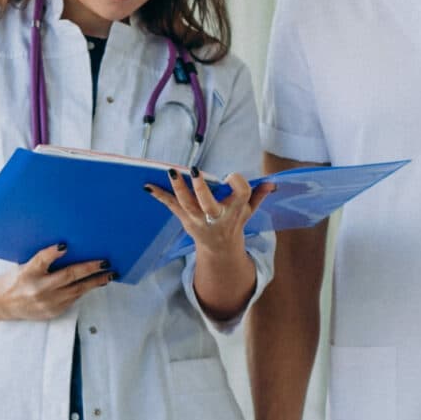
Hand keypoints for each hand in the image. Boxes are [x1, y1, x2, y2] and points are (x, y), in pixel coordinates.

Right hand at [0, 243, 111, 320]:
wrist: (3, 303)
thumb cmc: (16, 280)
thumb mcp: (25, 265)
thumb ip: (44, 260)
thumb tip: (69, 249)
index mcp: (27, 272)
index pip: (41, 260)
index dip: (52, 252)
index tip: (65, 245)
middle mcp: (38, 288)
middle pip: (68, 275)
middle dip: (90, 268)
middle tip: (105, 263)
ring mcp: (46, 302)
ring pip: (76, 290)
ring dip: (94, 282)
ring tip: (107, 275)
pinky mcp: (52, 312)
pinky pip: (72, 300)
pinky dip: (83, 291)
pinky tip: (93, 284)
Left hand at [145, 169, 275, 255]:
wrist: (219, 248)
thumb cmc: (234, 223)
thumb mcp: (249, 210)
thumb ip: (259, 195)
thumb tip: (272, 183)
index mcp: (235, 210)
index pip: (240, 194)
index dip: (237, 183)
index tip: (230, 176)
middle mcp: (216, 217)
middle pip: (209, 204)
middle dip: (201, 189)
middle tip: (194, 171)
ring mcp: (198, 220)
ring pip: (187, 204)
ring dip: (178, 187)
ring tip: (171, 171)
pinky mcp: (185, 219)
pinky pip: (171, 206)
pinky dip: (160, 196)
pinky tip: (148, 186)